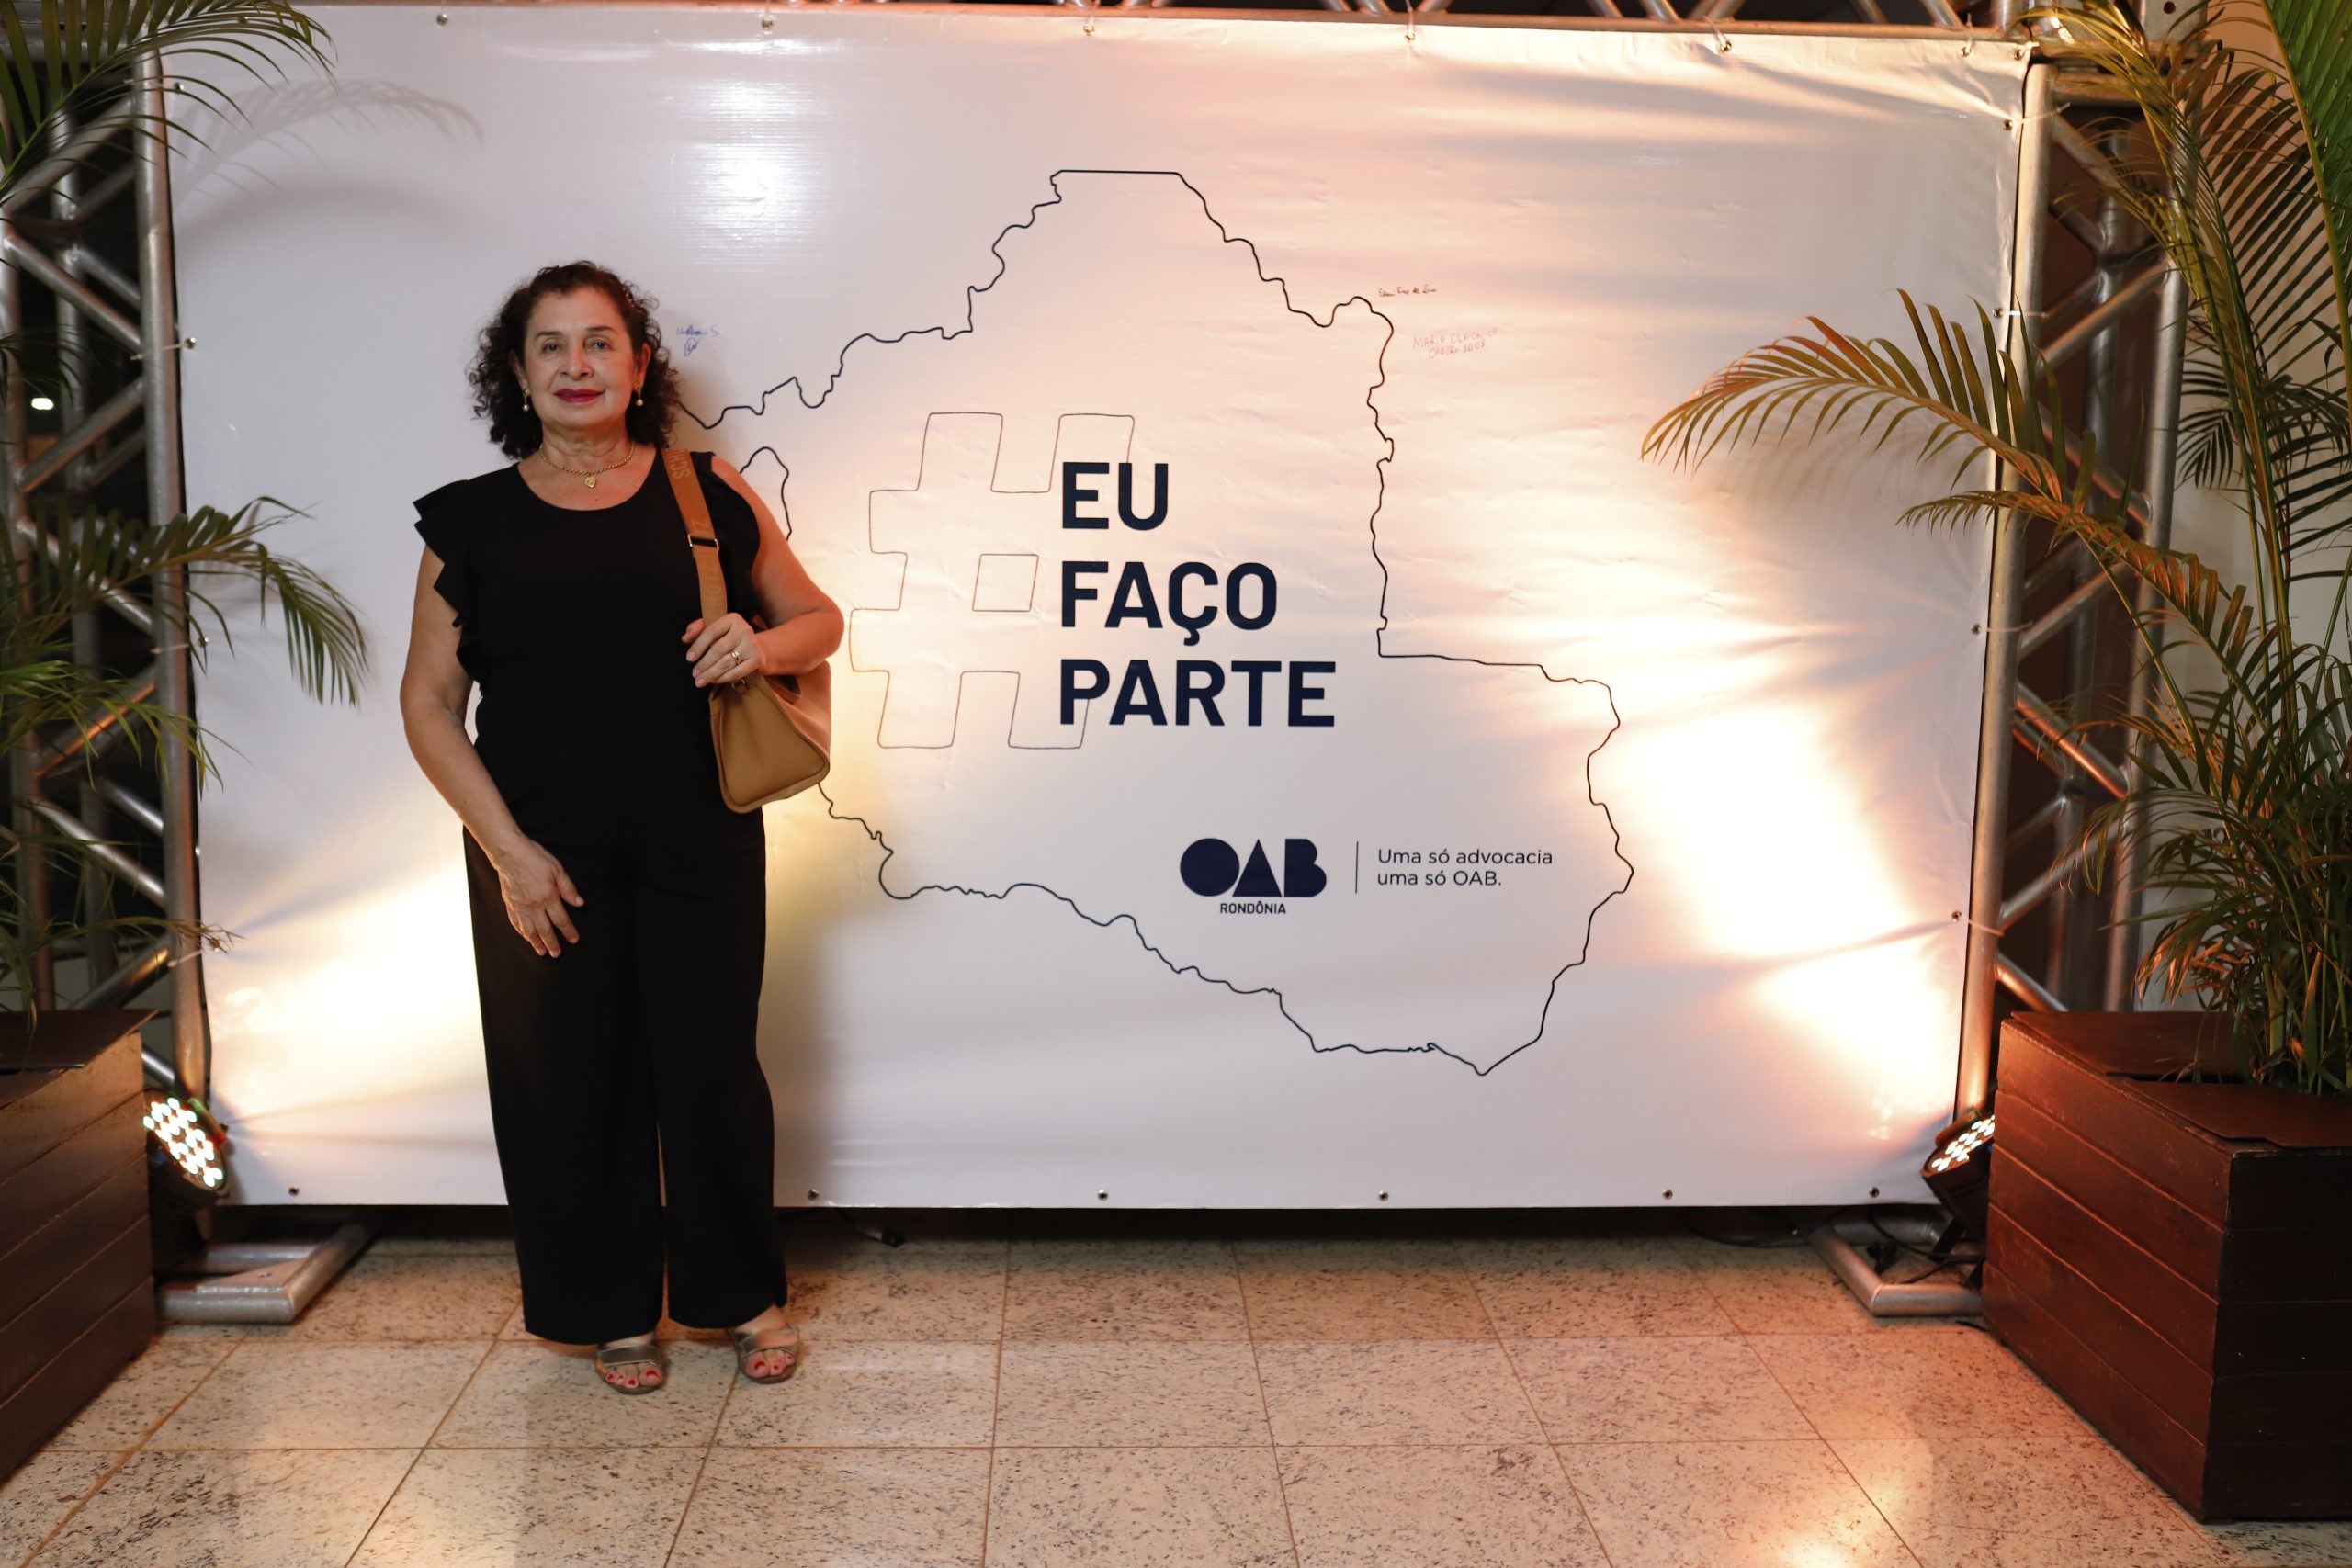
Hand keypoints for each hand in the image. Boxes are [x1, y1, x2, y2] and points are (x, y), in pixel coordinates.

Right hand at [490, 838, 583, 956]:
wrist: (509, 852)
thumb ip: (568, 889)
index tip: (574, 940)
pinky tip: (525, 937)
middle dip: (552, 943)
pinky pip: (515, 923)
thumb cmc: (534, 857)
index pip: (561, 919)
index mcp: (548, 897)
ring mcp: (519, 906)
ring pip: (529, 930)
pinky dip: (521, 932)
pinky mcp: (509, 903)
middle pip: (545, 929)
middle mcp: (533, 905)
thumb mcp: (557, 870)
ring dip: (536, 942)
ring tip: (542, 952)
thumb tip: (579, 903)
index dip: (568, 931)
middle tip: (557, 954)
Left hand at [684, 613, 762, 687]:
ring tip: (700, 681)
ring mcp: (752, 645)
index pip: (711, 632)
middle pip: (718, 649)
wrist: (756, 648)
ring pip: (726, 662)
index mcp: (732, 619)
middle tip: (694, 673)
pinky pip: (737, 672)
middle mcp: (744, 630)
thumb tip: (685, 638)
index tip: (689, 658)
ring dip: (711, 674)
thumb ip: (697, 629)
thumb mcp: (714, 627)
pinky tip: (714, 680)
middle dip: (704, 664)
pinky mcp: (756, 659)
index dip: (698, 646)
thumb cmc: (729, 637)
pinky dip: (723, 678)